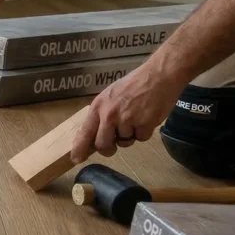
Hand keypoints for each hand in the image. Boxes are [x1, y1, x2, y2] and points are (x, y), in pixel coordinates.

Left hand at [70, 63, 184, 162]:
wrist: (159, 75)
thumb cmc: (134, 84)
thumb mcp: (110, 95)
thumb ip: (102, 114)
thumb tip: (94, 135)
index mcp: (98, 106)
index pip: (85, 131)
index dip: (80, 147)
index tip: (76, 159)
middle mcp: (109, 114)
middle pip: (103, 144)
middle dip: (108, 149)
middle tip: (114, 144)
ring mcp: (127, 120)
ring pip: (125, 142)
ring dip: (130, 135)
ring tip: (136, 117)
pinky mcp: (144, 124)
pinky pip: (141, 138)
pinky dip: (144, 132)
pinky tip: (147, 117)